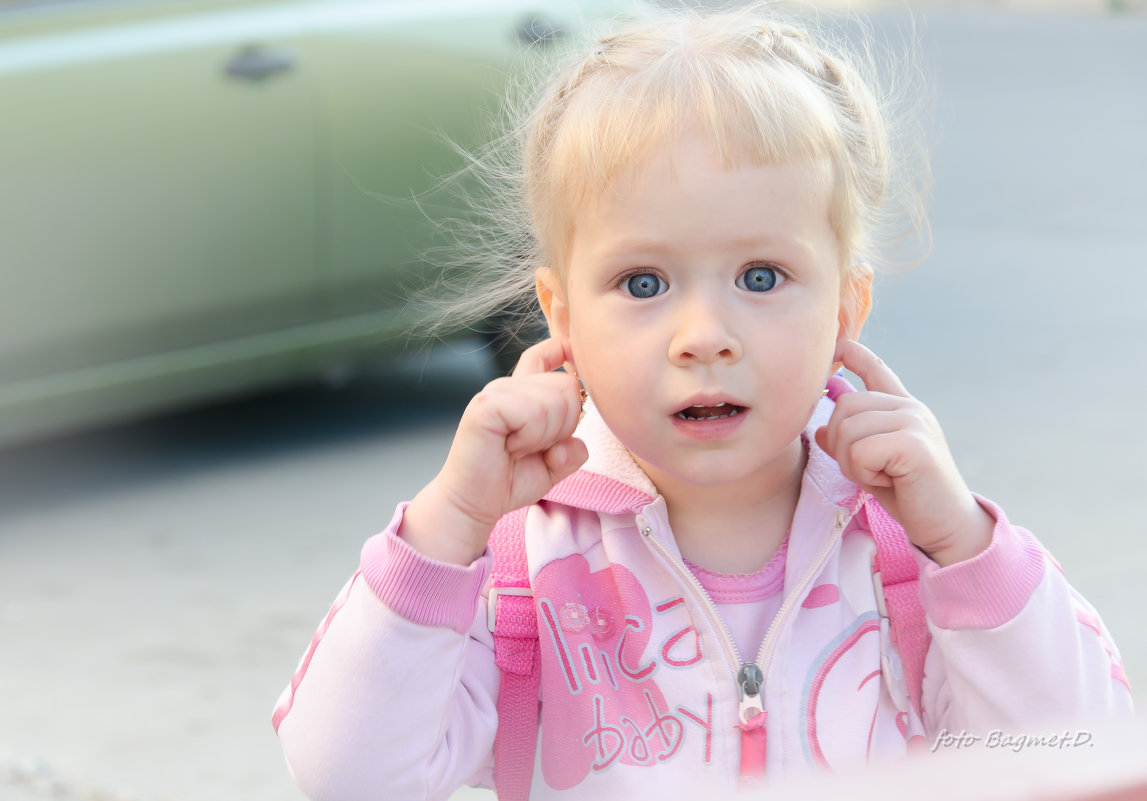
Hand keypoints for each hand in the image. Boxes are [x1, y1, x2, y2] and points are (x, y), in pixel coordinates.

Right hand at [398, 338, 587, 564]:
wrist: (474, 504)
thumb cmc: (509, 481)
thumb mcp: (553, 465)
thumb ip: (573, 450)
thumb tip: (573, 442)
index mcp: (522, 393)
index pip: (546, 352)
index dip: (565, 350)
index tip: (571, 357)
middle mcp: (508, 386)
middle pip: (567, 386)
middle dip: (564, 425)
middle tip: (532, 446)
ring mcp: (495, 392)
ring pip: (554, 400)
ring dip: (545, 436)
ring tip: (518, 448)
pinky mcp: (486, 405)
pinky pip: (534, 412)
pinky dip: (531, 437)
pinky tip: (510, 448)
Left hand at [814, 339, 992, 566]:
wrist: (944, 524)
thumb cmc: (907, 493)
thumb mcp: (870, 463)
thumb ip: (849, 440)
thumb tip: (822, 427)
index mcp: (901, 407)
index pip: (875, 368)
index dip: (852, 353)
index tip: (838, 345)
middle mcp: (909, 407)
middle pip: (844, 407)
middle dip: (842, 446)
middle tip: (870, 469)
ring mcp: (914, 421)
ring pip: (847, 429)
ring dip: (852, 463)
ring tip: (880, 475)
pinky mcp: (914, 443)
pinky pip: (860, 451)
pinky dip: (863, 473)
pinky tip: (888, 481)